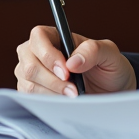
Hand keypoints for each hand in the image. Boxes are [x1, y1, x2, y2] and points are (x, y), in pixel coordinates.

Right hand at [15, 26, 136, 96]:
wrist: (110, 90)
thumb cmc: (108, 67)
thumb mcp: (109, 53)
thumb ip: (94, 50)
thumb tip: (72, 62)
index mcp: (54, 36)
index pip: (38, 37)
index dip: (48, 54)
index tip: (66, 71)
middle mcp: (37, 52)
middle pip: (29, 64)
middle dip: (52, 81)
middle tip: (73, 90)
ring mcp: (31, 72)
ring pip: (29, 84)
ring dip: (52, 93)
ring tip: (73, 95)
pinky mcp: (30, 90)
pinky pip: (30, 98)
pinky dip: (48, 102)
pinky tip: (64, 101)